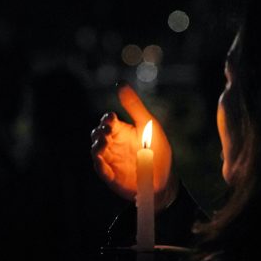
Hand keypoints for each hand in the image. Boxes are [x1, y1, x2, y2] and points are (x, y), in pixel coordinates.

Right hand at [91, 82, 174, 210]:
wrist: (164, 177)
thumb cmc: (157, 149)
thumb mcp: (148, 124)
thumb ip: (133, 105)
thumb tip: (120, 83)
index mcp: (121, 130)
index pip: (107, 121)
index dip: (107, 119)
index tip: (111, 118)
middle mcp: (113, 144)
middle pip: (97, 135)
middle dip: (100, 132)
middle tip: (107, 131)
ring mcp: (111, 160)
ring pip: (96, 151)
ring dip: (97, 146)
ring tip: (103, 143)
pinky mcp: (111, 176)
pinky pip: (101, 170)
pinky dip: (99, 165)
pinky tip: (101, 160)